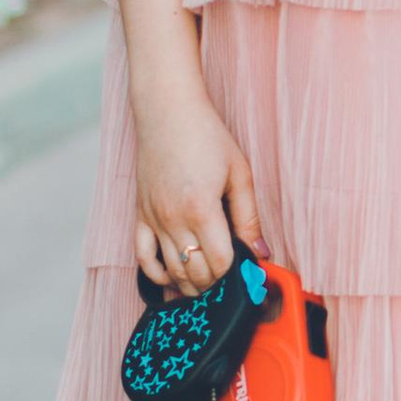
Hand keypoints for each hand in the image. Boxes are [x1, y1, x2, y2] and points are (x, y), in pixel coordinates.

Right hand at [132, 85, 262, 291]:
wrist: (167, 111)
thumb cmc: (206, 136)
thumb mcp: (239, 174)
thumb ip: (249, 217)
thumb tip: (261, 253)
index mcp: (201, 209)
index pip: (220, 264)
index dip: (238, 277)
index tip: (251, 278)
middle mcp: (172, 219)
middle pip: (195, 274)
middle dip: (217, 287)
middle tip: (233, 286)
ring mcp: (152, 219)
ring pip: (170, 271)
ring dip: (191, 287)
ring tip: (211, 289)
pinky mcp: (140, 214)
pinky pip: (142, 257)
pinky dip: (157, 275)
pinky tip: (174, 280)